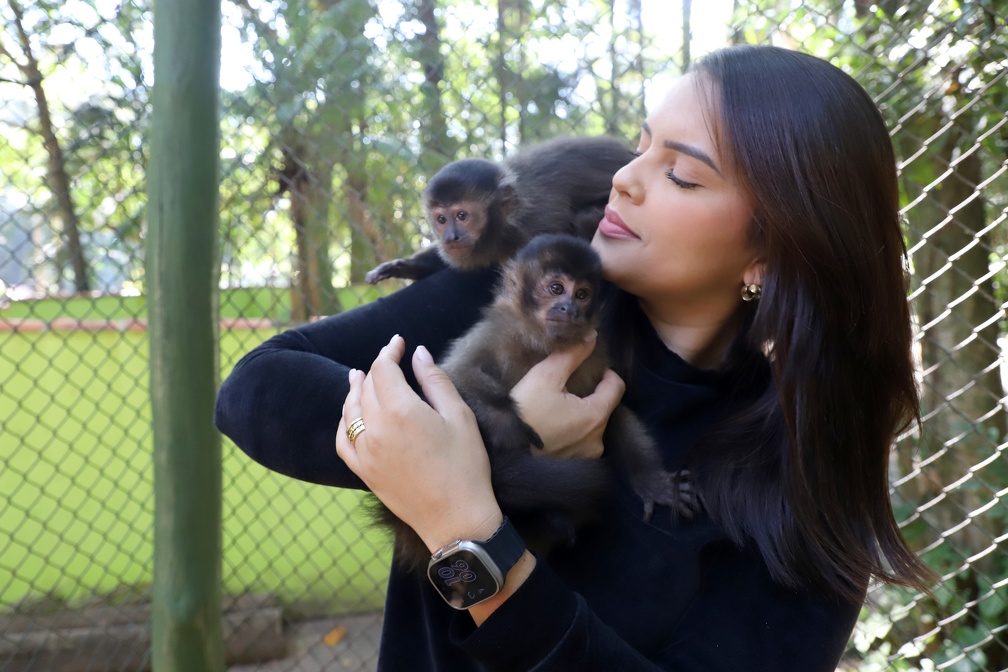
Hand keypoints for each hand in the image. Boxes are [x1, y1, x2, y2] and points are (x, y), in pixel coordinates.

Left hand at [336, 335, 503, 551]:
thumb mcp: (460, 417)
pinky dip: (344, 423)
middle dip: (377, 368)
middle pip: (367, 387)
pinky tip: (350, 415)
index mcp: (401, 411)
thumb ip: (435, 381)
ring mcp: (366, 452)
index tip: (400, 342)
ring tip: (358, 377)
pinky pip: (343, 441)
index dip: (390, 351)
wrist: (457, 519)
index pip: (384, 369)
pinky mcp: (364, 472)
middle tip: (389, 358)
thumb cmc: (466, 466)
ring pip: (350, 411)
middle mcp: (376, 429)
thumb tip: (419, 353)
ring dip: (354, 390)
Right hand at [510, 332, 625, 458]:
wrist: (502, 452)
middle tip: (567, 389)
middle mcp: (598, 440)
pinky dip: (573, 435)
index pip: (616, 386)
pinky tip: (554, 431)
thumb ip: (571, 355)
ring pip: (592, 428)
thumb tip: (591, 336)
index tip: (589, 369)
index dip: (606, 373)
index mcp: (596, 415)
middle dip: (590, 396)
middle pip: (604, 407)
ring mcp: (586, 457)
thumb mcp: (544, 376)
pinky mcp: (573, 469)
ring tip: (558, 410)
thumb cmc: (524, 413)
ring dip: (581, 417)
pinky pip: (581, 445)